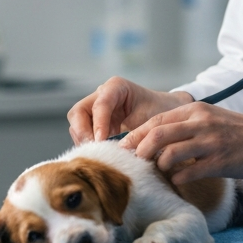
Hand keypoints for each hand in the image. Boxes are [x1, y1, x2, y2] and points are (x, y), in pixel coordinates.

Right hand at [67, 77, 193, 143]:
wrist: (166, 112)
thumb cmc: (162, 113)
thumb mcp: (152, 118)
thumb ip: (137, 132)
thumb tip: (122, 151)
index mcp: (116, 87)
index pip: (100, 104)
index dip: (99, 124)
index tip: (101, 142)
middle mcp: (102, 95)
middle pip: (78, 112)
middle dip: (83, 132)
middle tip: (95, 150)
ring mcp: (95, 108)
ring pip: (76, 124)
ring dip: (84, 141)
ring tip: (99, 155)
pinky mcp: (95, 122)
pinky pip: (82, 134)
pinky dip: (88, 145)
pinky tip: (101, 155)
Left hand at [120, 102, 242, 183]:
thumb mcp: (213, 119)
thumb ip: (188, 124)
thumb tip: (158, 138)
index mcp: (196, 110)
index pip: (156, 120)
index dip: (136, 135)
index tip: (123, 148)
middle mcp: (201, 122)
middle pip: (156, 134)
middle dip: (139, 150)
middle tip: (132, 163)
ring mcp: (211, 142)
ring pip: (169, 154)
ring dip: (159, 166)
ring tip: (160, 172)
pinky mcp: (221, 162)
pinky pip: (188, 173)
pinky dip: (178, 179)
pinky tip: (179, 182)